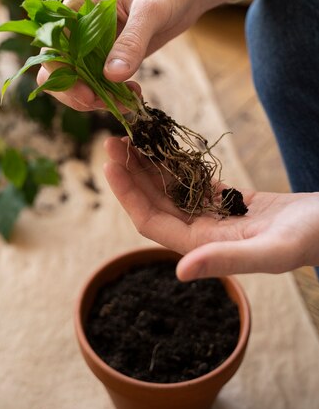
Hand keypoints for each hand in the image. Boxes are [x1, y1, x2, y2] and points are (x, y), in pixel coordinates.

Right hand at [37, 0, 259, 109]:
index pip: (52, 47)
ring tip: (126, 102)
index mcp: (76, 9)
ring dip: (96, 98)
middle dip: (76, 93)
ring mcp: (93, 45)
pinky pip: (100, 83)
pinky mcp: (110, 57)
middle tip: (106, 103)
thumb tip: (111, 75)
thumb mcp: (150, 11)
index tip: (87, 94)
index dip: (61, 76)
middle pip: (57, 71)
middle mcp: (78, 28)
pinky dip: (111, 95)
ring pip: (77, 81)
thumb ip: (131, 42)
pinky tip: (133, 94)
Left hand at [103, 136, 318, 278]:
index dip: (128, 195)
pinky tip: (163, 144)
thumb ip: (226, 260)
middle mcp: (202, 232)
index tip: (110, 164)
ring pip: (170, 189)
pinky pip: (191, 179)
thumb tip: (179, 271)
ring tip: (131, 137)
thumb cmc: (310, 239)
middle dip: (130, 173)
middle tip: (113, 140)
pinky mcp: (228, 199)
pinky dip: (176, 163)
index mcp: (204, 246)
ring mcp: (213, 215)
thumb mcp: (271, 251)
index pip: (152, 221)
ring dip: (148, 165)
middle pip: (154, 202)